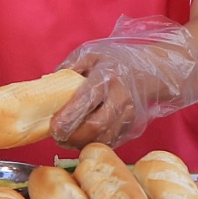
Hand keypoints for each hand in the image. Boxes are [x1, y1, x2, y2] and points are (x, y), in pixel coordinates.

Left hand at [50, 17, 197, 148]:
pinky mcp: (132, 128)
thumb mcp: (90, 54)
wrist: (149, 70)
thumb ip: (69, 69)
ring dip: (81, 143)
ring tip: (66, 139)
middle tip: (57, 136)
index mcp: (108, 77)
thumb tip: (48, 84)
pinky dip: (93, 144)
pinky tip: (81, 139)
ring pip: (104, 139)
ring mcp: (129, 115)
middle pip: (97, 126)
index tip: (53, 126)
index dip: (69, 117)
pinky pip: (111, 142)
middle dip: (74, 136)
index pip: (88, 100)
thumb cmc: (114, 61)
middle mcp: (121, 98)